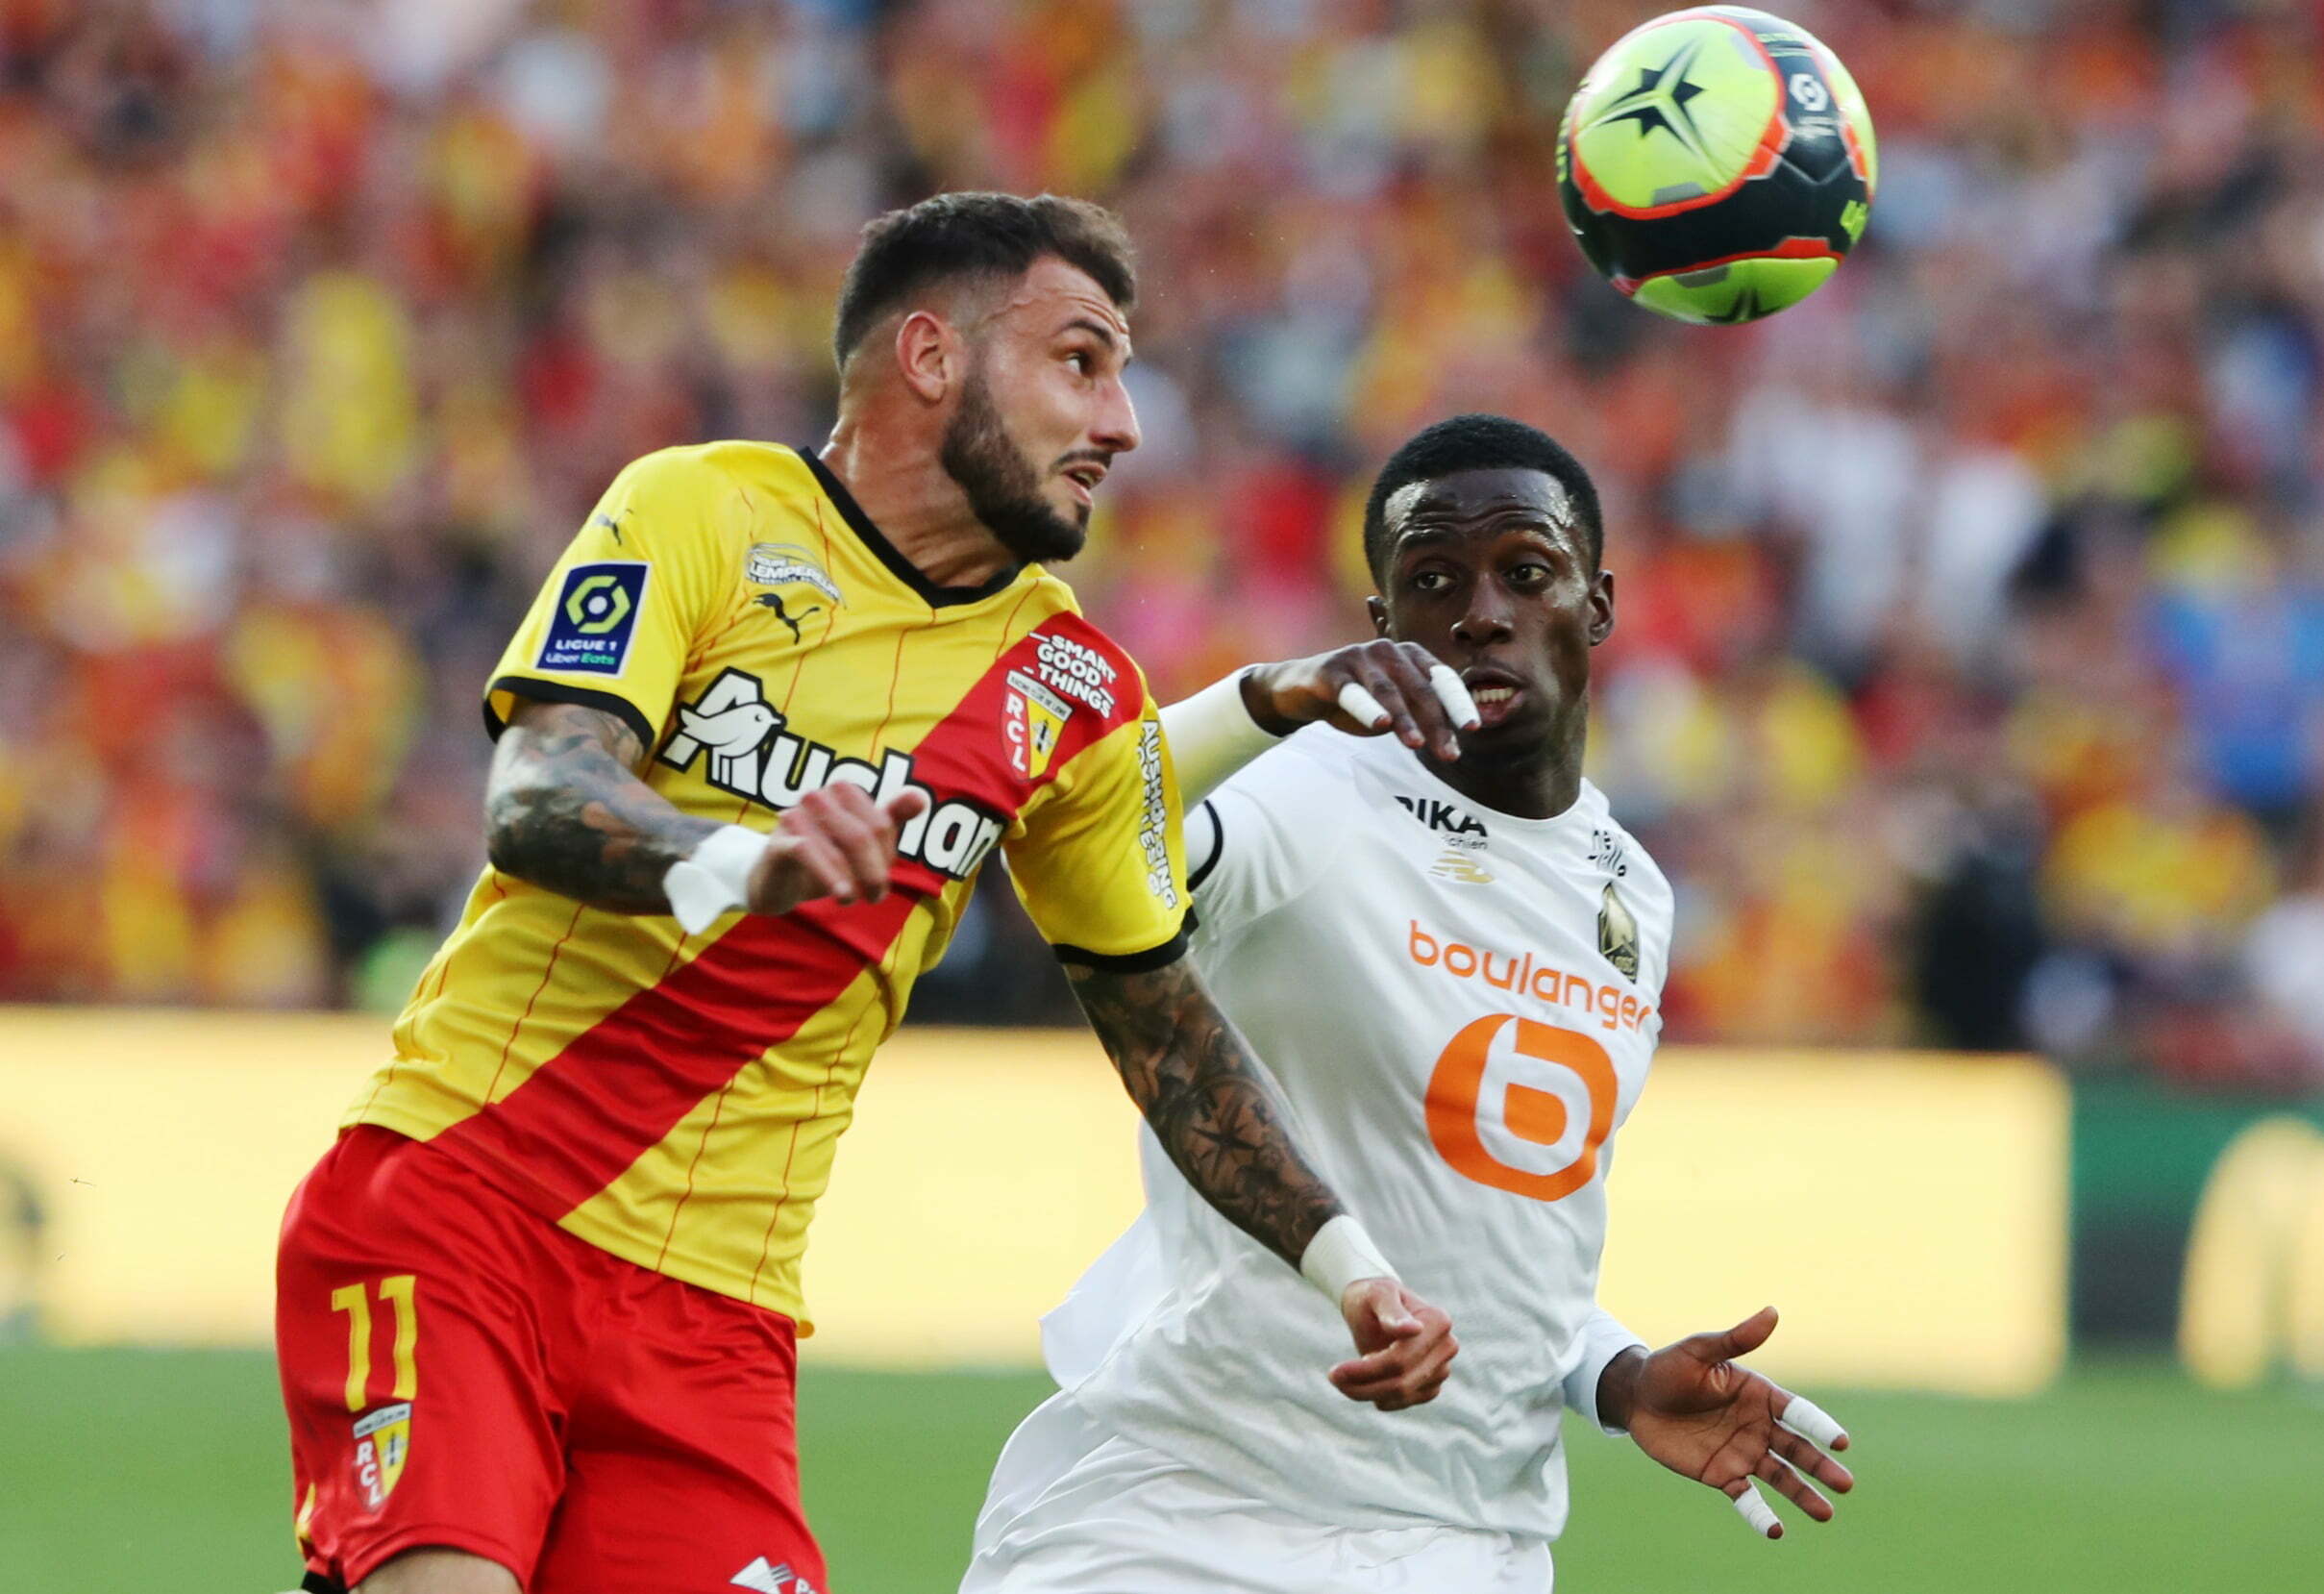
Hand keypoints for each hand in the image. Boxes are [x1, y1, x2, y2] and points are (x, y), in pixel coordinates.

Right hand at [747, 785, 929, 913]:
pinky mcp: (778, 842)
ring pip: (841, 845)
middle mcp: (819, 797)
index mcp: (843, 792)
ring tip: (854, 899)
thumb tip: (921, 797)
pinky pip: (808, 852)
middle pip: (863, 834)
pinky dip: (830, 875)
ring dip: (854, 878)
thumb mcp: (861, 841)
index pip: (881, 823)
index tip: (882, 882)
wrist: (775, 880)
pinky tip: (842, 895)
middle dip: (874, 871)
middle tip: (875, 897)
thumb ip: (891, 817)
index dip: (887, 855)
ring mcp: (795, 816)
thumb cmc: (824, 856)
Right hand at [1241, 642, 1478, 762]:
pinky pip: (1353, 693)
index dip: (1458, 704)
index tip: (1472, 728)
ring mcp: (1359, 657)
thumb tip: (1454, 744)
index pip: (1441, 679)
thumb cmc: (1357, 699)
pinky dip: (1368, 709)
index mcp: (1410, 655)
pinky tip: (1380, 725)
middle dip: (1437, 723)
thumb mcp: (1394, 708)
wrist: (1301, 690)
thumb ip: (1420, 717)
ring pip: (1389, 692)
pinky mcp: (1331, 671)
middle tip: (1449, 754)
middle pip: (1419, 689)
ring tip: (1417, 745)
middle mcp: (1388, 651)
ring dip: (1405, 720)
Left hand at [1327, 1278, 1457, 1410]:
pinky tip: (1362, 1382)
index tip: (1333, 1371)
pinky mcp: (1432, 1385)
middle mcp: (1446, 1346)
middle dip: (1363, 1384)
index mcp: (1437, 1321)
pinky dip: (1379, 1397)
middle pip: (1402, 1381)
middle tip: (1333, 1377)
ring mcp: (1442, 1368)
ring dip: (1367, 1392)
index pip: (1400, 1359)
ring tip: (1342, 1378)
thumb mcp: (1376, 1295)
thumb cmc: (1373, 1296)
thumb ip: (1392, 1312)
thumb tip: (1414, 1329)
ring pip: (1402, 1395)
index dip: (1367, 1370)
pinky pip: (1404, 1402)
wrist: (1376, 1307)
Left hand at [1609, 1306, 1852, 1538]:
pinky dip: (1759, 1513)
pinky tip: (1775, 1530)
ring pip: (1780, 1477)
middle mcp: (1758, 1426)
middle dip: (1820, 1467)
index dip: (1818, 1426)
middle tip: (1846, 1485)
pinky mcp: (1722, 1475)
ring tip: (1826, 1514)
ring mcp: (1742, 1453)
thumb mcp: (1700, 1351)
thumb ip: (1735, 1340)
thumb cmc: (1669, 1369)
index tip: (1840, 1442)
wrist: (1637, 1398)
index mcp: (1759, 1395)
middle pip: (1796, 1449)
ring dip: (1803, 1495)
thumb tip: (1772, 1312)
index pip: (1797, 1412)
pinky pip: (1746, 1498)